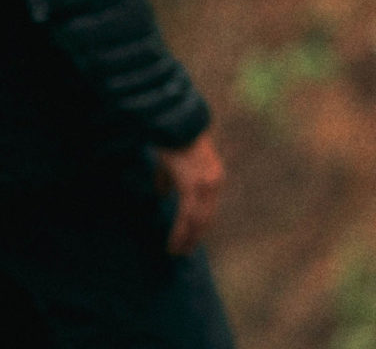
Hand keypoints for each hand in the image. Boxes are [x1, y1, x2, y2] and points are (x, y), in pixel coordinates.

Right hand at [155, 131, 225, 255]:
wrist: (173, 123)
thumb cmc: (171, 141)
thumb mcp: (173, 164)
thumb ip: (170, 181)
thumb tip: (162, 194)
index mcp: (213, 177)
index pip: (210, 209)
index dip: (201, 226)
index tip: (193, 241)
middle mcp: (214, 183)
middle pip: (207, 218)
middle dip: (196, 237)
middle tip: (185, 252)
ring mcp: (204, 184)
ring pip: (197, 221)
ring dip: (187, 239)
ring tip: (177, 251)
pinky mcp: (191, 185)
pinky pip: (187, 216)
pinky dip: (180, 232)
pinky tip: (173, 243)